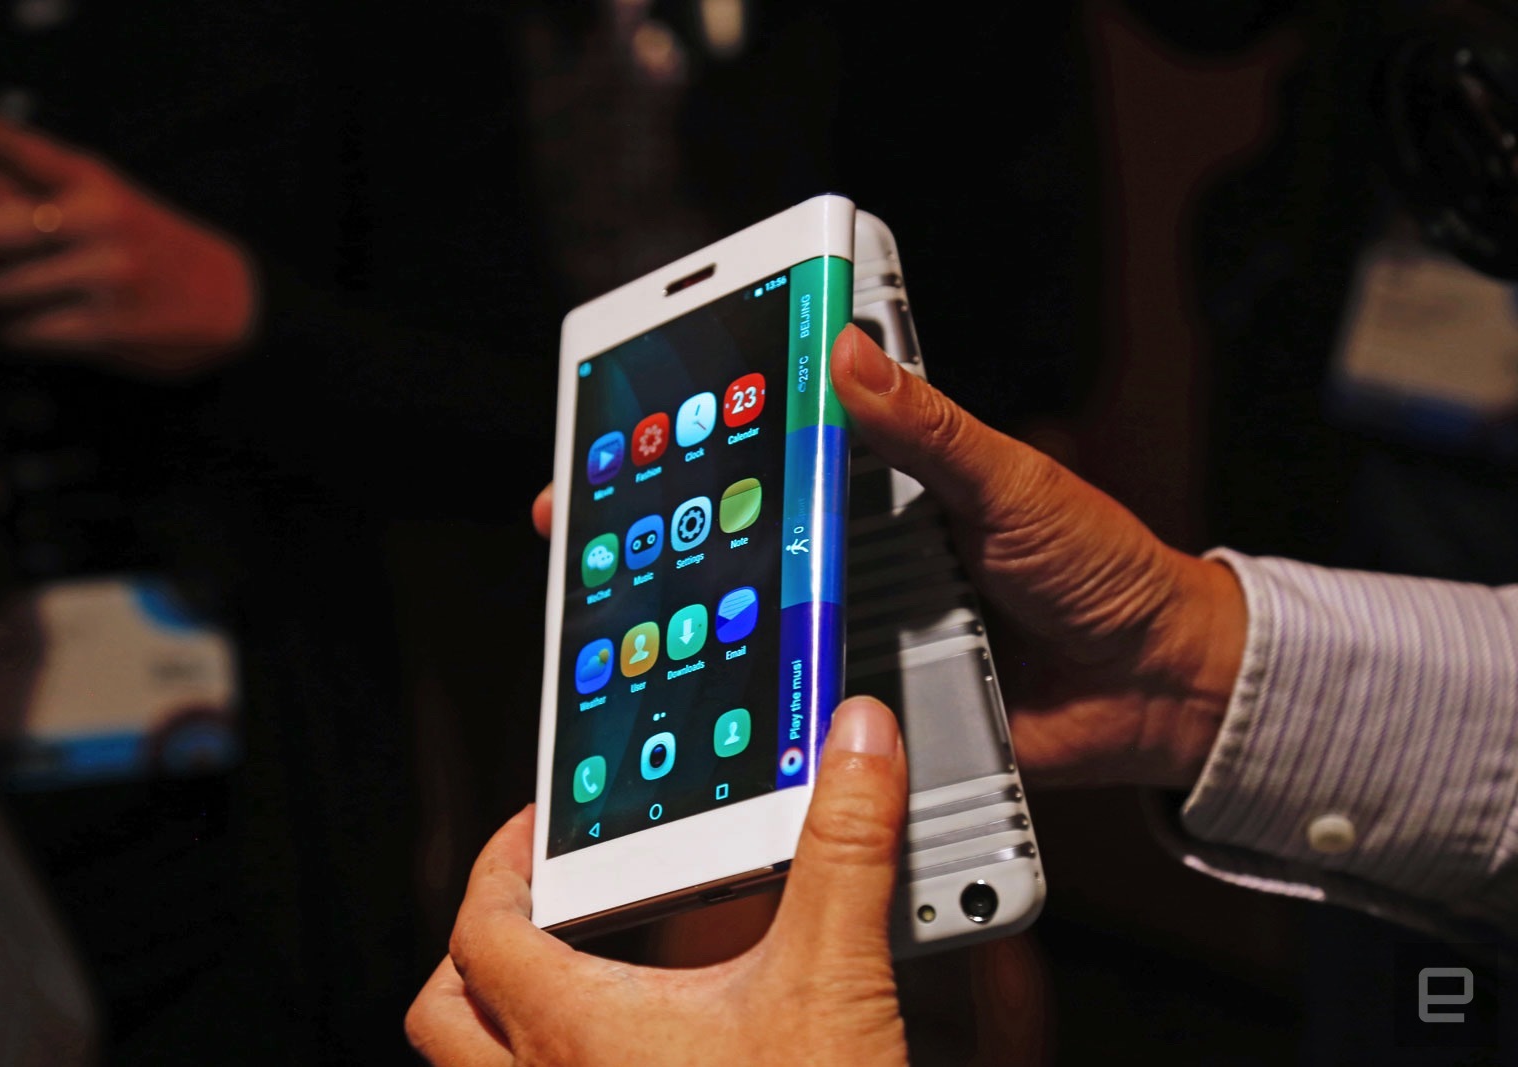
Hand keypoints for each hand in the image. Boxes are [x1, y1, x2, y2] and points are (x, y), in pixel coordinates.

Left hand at [0, 84, 255, 377]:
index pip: (21, 149)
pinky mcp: (105, 328)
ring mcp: (103, 276)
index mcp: (95, 182)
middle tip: (7, 260)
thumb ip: (41, 188)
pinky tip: (40, 326)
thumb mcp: (110, 201)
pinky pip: (19, 331)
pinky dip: (15, 332)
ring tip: (32, 298)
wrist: (235, 302)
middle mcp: (99, 221)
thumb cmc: (156, 247)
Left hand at [406, 697, 909, 1066]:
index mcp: (578, 1032)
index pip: (480, 925)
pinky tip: (626, 1060)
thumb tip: (856, 743)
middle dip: (475, 946)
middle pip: (445, 1012)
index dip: (496, 862)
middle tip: (533, 904)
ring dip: (500, 1020)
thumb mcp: (834, 981)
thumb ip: (847, 849)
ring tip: (565, 980)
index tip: (536, 829)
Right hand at [526, 326, 1245, 788]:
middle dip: (663, 520)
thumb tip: (846, 350)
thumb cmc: (1100, 569)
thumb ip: (931, 427)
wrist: (1156, 693)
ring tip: (617, 606)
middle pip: (749, 524)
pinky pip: (805, 689)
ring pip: (762, 610)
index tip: (634, 408)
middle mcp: (866, 544)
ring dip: (695, 611)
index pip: (787, 430)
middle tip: (579, 511)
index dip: (712, 418)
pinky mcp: (878, 692)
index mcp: (896, 476)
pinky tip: (702, 702)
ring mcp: (866, 620)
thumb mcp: (1012, 484)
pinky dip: (757, 695)